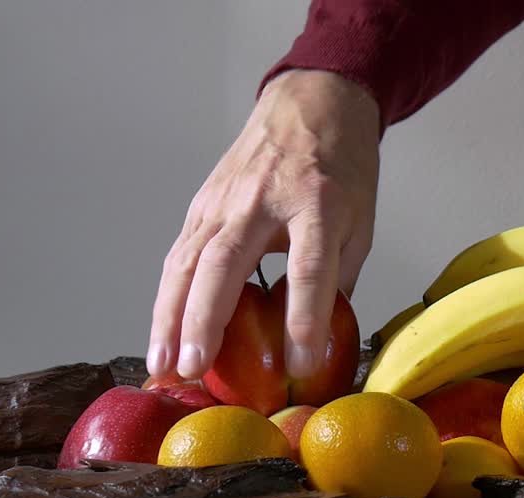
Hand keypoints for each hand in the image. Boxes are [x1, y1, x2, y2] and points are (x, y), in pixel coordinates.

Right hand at [148, 70, 380, 381]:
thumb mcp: (360, 222)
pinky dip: (167, 299)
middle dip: (205, 320)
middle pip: (226, 263)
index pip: (309, 268)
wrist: (311, 104)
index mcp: (318, 203)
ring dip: (170, 317)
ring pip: (188, 261)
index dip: (304, 319)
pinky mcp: (202, 204)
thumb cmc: (342, 168)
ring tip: (164, 364)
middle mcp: (262, 200)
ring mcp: (224, 200)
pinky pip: (180, 256)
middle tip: (195, 368)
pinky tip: (162, 336)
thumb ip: (338, 279)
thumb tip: (315, 342)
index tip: (299, 366)